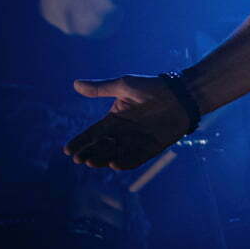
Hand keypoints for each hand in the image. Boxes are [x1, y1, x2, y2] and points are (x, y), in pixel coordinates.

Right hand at [63, 75, 192, 169]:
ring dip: (102, 160)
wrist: (182, 94)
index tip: (67, 150)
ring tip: (91, 161)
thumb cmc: (153, 86)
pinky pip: (135, 159)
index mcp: (114, 119)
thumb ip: (101, 89)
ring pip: (115, 155)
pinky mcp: (151, 148)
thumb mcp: (124, 86)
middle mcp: (123, 133)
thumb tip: (75, 84)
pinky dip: (124, 163)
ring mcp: (137, 142)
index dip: (80, 141)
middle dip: (88, 154)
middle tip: (79, 158)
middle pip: (101, 148)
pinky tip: (113, 164)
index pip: (92, 134)